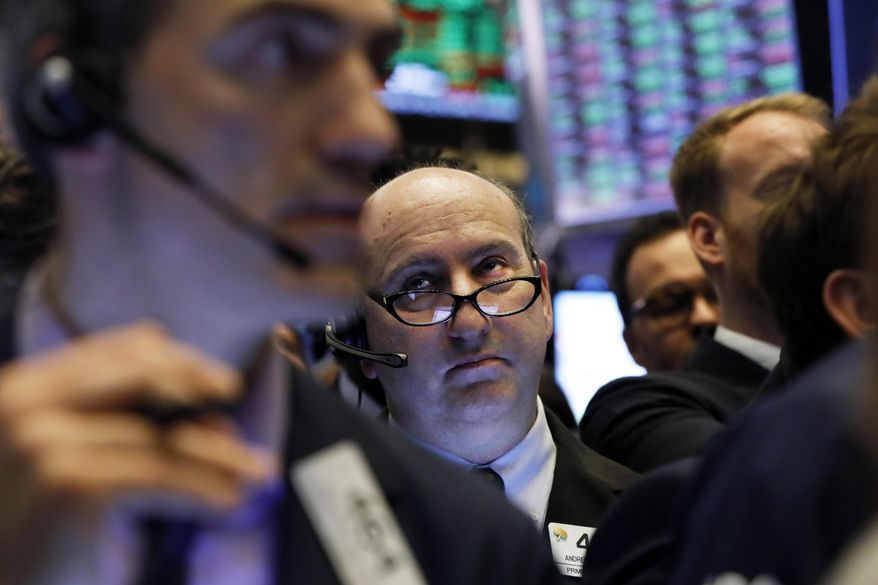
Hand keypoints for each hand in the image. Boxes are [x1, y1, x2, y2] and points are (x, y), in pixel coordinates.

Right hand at [0, 321, 275, 580]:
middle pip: (136, 370)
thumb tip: (215, 417)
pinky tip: (229, 497)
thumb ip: (128, 424)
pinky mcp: (65, 479)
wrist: (3, 582)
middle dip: (195, 379)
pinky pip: (158, 470)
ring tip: (255, 468)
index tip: (217, 378)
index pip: (113, 350)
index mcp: (24, 388)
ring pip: (157, 430)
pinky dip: (203, 482)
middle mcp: (25, 402)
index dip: (174, 357)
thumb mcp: (73, 455)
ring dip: (218, 449)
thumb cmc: (36, 526)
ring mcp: (41, 438)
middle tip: (233, 393)